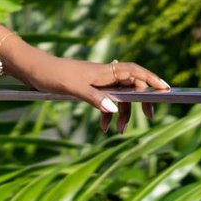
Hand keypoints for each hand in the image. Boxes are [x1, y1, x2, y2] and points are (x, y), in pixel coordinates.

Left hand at [23, 55, 170, 132]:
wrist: (33, 69)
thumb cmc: (53, 75)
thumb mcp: (73, 88)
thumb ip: (95, 98)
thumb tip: (115, 108)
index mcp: (105, 71)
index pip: (135, 71)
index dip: (152, 79)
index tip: (166, 90)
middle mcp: (104, 74)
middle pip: (132, 84)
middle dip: (142, 100)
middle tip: (149, 116)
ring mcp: (96, 81)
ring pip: (119, 95)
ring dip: (122, 112)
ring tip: (119, 131)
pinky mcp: (88, 88)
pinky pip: (105, 100)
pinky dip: (107, 113)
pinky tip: (104, 127)